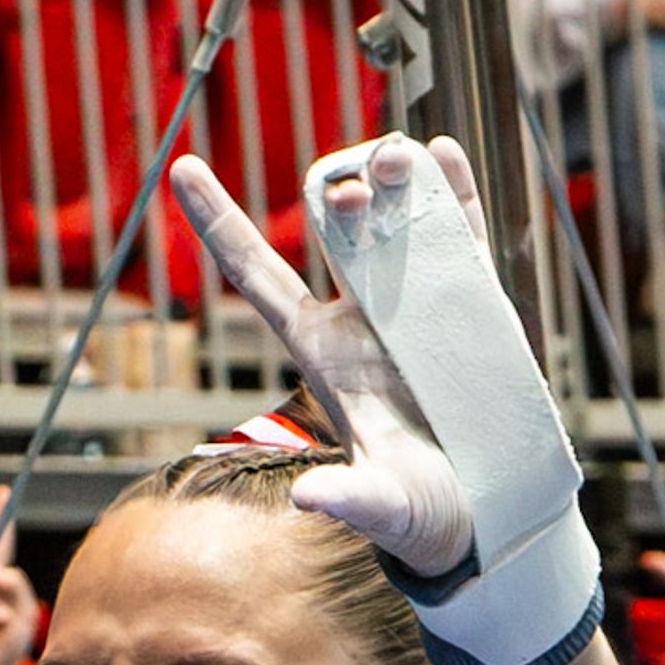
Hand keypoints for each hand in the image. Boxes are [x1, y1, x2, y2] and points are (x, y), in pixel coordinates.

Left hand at [171, 137, 479, 576]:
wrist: (481, 508)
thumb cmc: (417, 512)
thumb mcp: (381, 507)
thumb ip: (348, 499)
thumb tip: (308, 500)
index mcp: (321, 351)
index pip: (258, 276)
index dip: (219, 221)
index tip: (183, 167)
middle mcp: (360, 315)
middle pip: (333, 232)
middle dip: (336, 192)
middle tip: (352, 185)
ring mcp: (414, 300)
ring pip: (394, 217)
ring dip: (393, 178)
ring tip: (399, 153)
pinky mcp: (470, 299)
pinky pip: (458, 233)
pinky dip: (453, 192)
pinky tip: (443, 152)